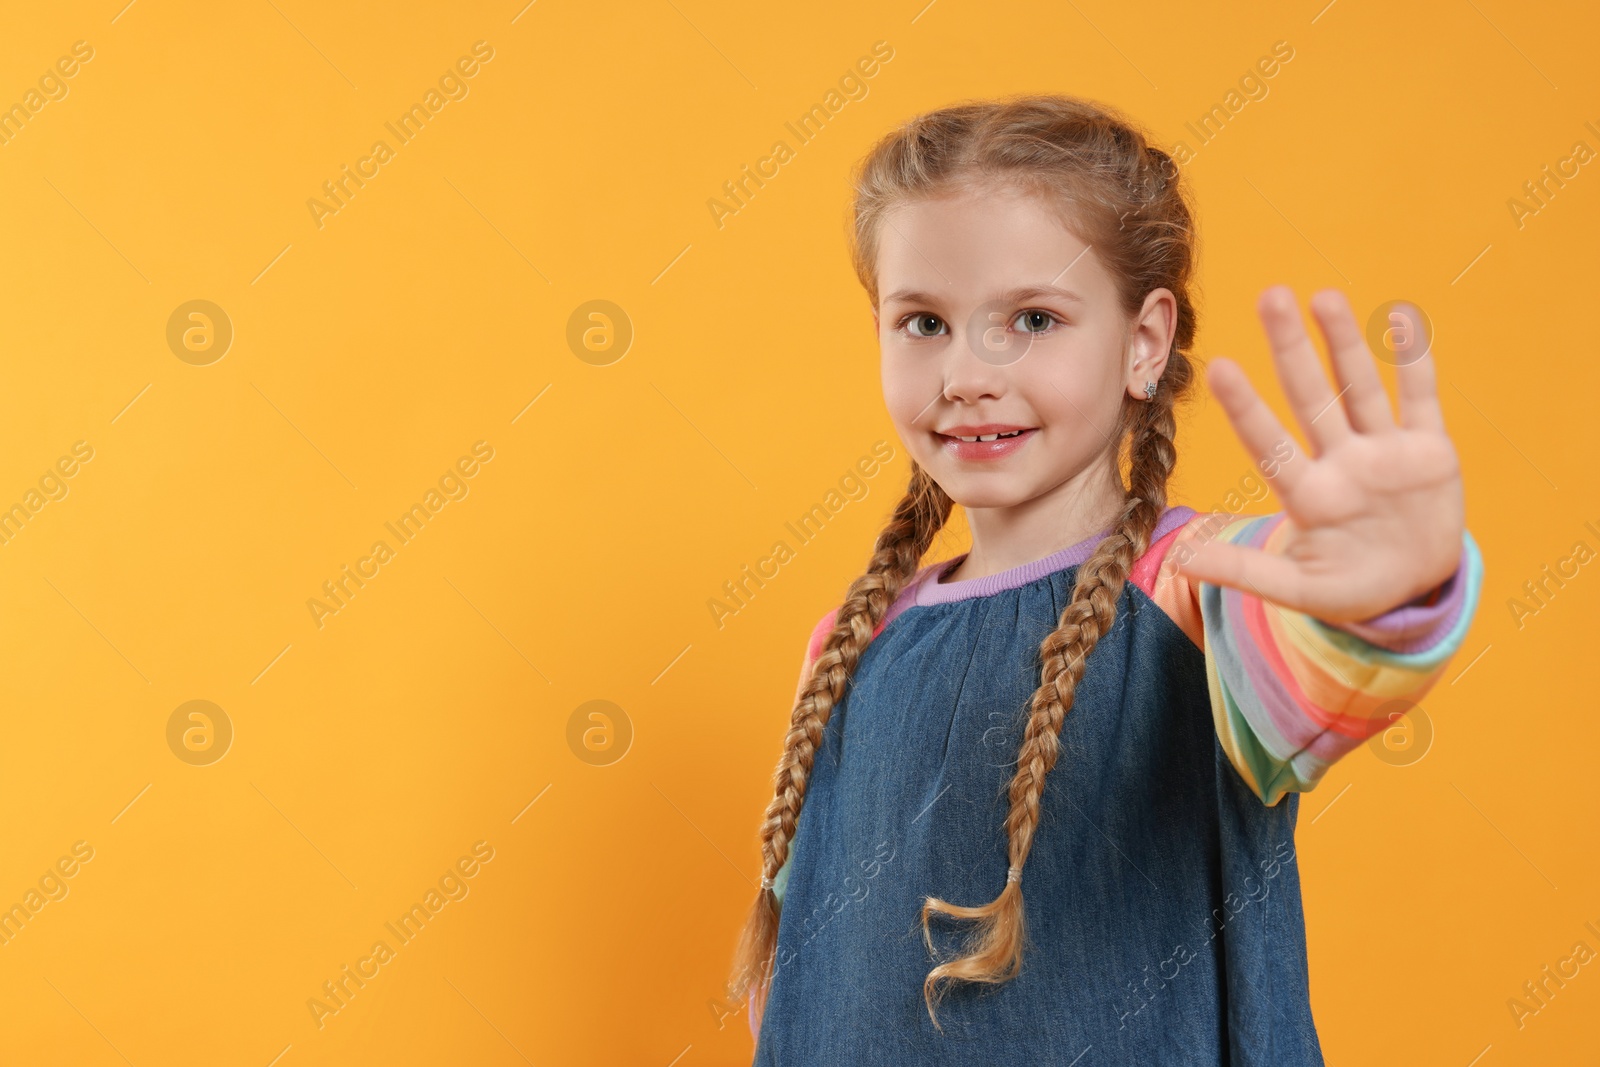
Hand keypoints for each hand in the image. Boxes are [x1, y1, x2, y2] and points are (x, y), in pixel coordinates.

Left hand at [1175, 286, 1464, 623]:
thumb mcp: (1298, 589)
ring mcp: (1384, 453)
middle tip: (1270, 296)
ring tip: (1323, 297)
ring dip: (1345, 343)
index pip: (1269, 444)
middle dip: (1292, 350)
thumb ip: (1245, 573)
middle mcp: (1341, 463)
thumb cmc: (1349, 589)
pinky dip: (1415, 364)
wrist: (1413, 590)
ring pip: (1361, 389)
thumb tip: (1179, 562)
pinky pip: (1421, 400)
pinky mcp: (1429, 452)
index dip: (1246, 409)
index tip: (1219, 367)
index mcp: (1307, 496)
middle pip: (1312, 398)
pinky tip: (1401, 321)